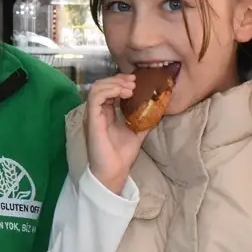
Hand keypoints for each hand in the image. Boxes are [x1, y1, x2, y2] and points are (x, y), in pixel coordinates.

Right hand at [85, 74, 147, 193]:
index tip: (136, 81)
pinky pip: (95, 98)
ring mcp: (93, 115)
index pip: (109, 89)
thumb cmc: (122, 154)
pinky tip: (124, 94)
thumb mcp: (138, 131)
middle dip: (118, 79)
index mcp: (106, 113)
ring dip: (115, 83)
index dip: (120, 81)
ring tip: (131, 88)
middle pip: (102, 85)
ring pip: (97, 88)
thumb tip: (159, 107)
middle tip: (134, 81)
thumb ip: (145, 118)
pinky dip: (110, 91)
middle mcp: (97, 112)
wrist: (115, 171)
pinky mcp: (91, 120)